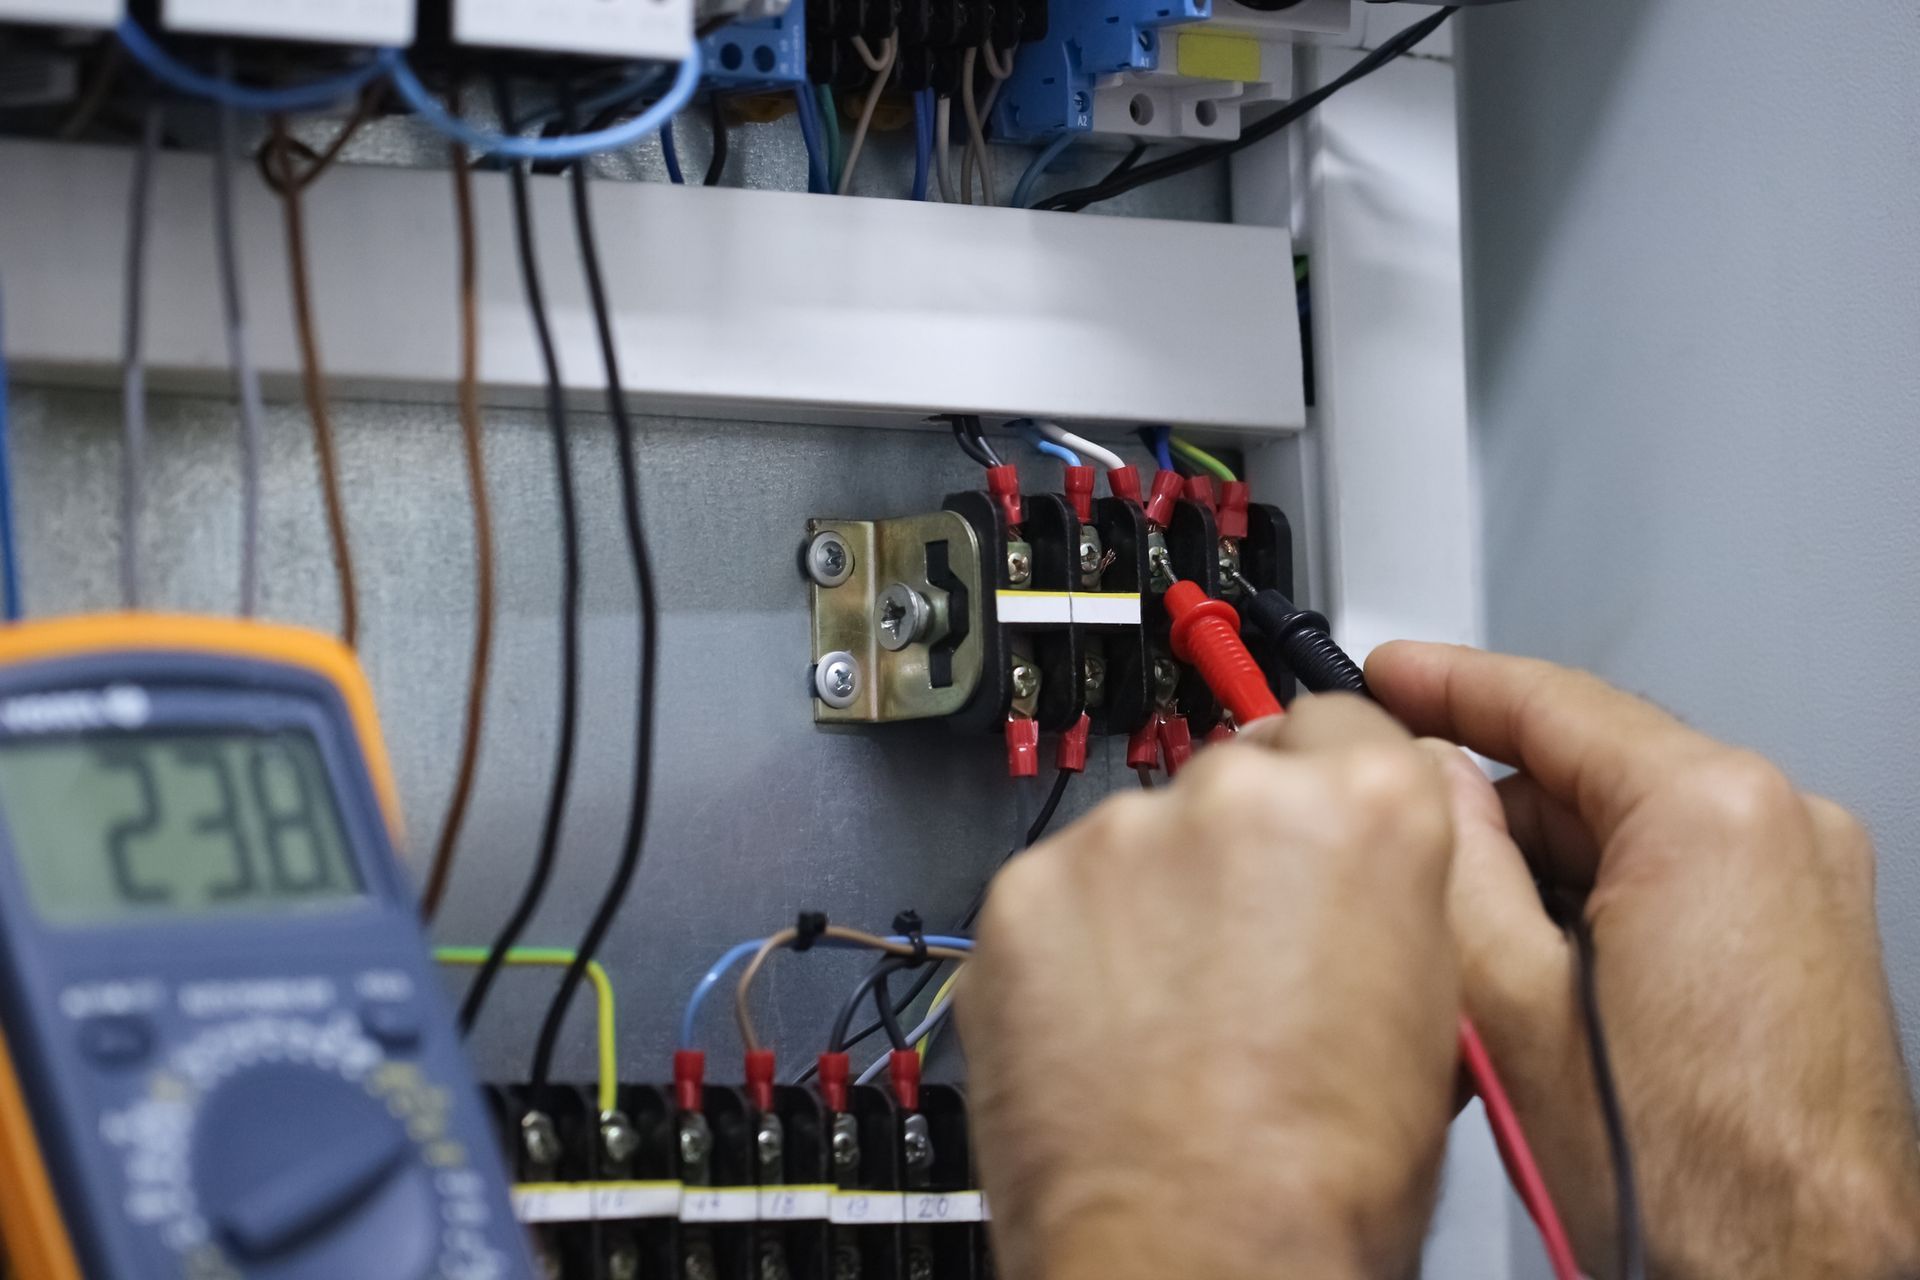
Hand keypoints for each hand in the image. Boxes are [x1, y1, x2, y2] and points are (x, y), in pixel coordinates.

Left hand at [958, 697, 1458, 1279]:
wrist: (1198, 1259)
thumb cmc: (1324, 1178)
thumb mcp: (1433, 1014)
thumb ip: (1393, 896)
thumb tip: (1364, 870)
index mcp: (1367, 807)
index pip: (1342, 724)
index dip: (1324, 788)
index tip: (1299, 831)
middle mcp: (1237, 794)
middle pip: (1234, 776)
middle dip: (1235, 851)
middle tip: (1236, 956)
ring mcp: (1119, 839)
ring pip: (1138, 838)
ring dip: (1148, 901)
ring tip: (1168, 1016)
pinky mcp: (1022, 893)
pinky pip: (1056, 896)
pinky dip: (1071, 946)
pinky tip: (1104, 1027)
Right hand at [1369, 642, 1919, 1278]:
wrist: (1790, 1276)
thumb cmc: (1685, 1176)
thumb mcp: (1506, 999)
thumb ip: (1451, 860)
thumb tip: (1421, 781)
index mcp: (1712, 816)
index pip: (1552, 700)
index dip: (1447, 682)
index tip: (1391, 671)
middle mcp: (1782, 831)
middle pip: (1588, 772)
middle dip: (1486, 808)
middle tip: (1395, 837)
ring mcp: (1806, 886)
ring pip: (1626, 831)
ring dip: (1538, 870)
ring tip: (1463, 950)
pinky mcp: (1806, 941)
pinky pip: (1676, 879)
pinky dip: (1595, 906)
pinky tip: (1533, 979)